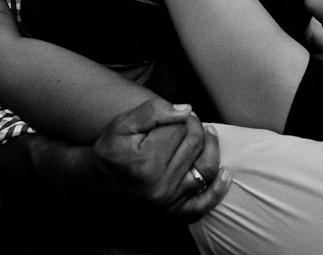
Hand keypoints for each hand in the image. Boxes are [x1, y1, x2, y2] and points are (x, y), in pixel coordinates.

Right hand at [89, 98, 229, 219]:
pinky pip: (202, 204)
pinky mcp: (173, 212)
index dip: (179, 116)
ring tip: (208, 134)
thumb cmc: (111, 151)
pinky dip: (217, 190)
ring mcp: (169, 200)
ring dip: (211, 147)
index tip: (173, 115)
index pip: (178, 128)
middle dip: (194, 127)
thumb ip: (154, 111)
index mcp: (146, 160)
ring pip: (204, 167)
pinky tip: (225, 174)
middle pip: (194, 144)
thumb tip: (186, 110)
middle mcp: (160, 183)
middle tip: (187, 121)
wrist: (96, 184)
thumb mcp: (123, 124)